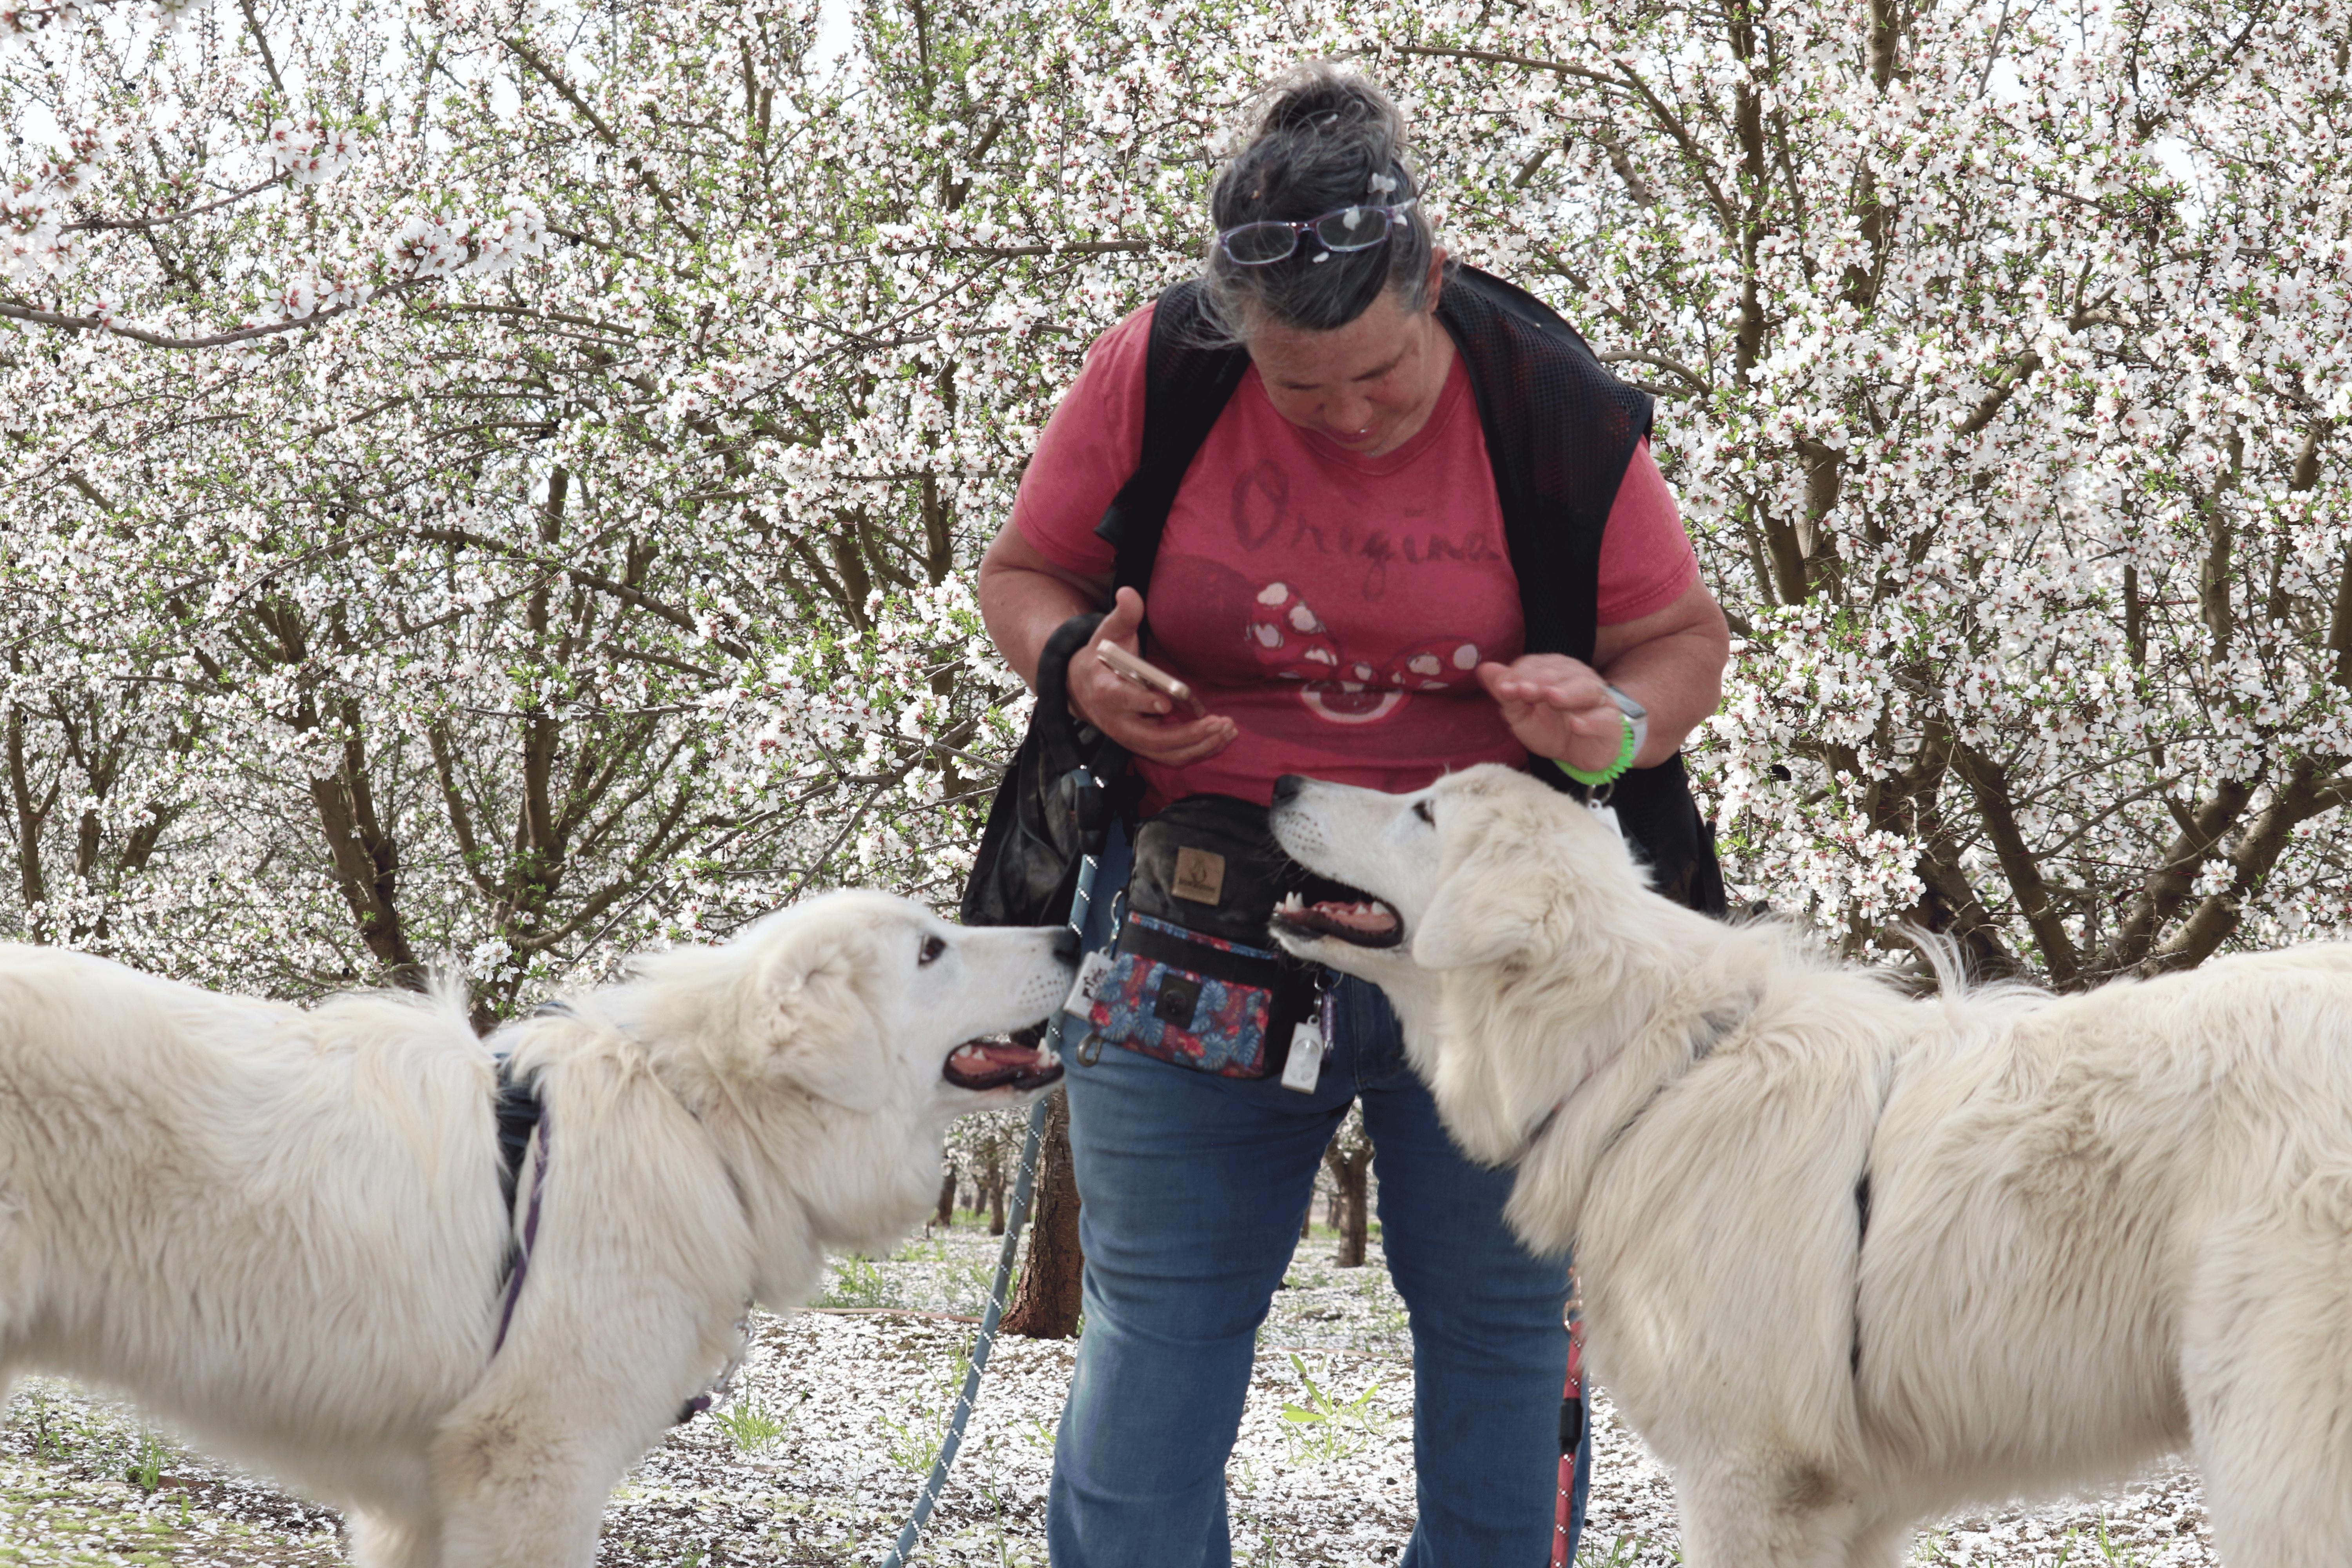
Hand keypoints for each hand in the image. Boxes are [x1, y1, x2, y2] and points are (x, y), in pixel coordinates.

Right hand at [1066, 588, 1237, 766]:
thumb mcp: (1108, 634)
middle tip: (1218, 722)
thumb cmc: (1102, 658)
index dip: (1143, 703)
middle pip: (1151, 738)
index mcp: (1105, 690)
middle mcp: (1117, 721)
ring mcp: (1130, 738)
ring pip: (1165, 753)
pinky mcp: (1142, 746)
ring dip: (1199, 746)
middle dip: (1187, 734)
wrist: (1082, 688)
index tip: (1166, 703)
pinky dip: (1197, 752)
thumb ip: (1123, 615)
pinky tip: (1220, 739)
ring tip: (1227, 730)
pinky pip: (1171, 757)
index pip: (1121, 700)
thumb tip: (1129, 593)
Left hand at [1476, 654, 1627, 774]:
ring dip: (1568, 693)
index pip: (1537, 665)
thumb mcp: (1521, 714)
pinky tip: (1576, 723)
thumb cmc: (1550, 728)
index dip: (1520, 675)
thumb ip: (1505, 692)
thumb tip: (1484, 668)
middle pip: (1562, 673)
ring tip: (1552, 697)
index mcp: (1555, 672)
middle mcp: (1578, 679)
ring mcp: (1597, 700)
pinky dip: (1591, 721)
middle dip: (1542, 681)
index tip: (1504, 689)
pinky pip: (1604, 719)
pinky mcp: (1611, 723)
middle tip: (1524, 691)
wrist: (1582, 753)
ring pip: (1586, 689)